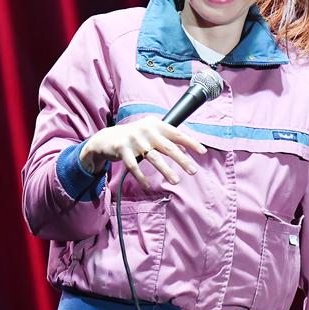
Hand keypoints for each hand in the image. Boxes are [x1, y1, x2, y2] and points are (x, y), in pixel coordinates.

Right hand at [79, 116, 206, 188]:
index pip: (177, 133)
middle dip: (182, 160)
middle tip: (193, 171)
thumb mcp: (151, 134)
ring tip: (176, 181)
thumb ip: (167, 141)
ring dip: (166, 170)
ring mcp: (133, 139)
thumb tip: (185, 151)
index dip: (191, 142)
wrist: (106, 138)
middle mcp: (145, 129)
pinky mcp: (121, 149)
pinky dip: (141, 177)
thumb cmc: (133, 136)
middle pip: (168, 147)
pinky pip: (134, 166)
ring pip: (153, 157)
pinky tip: (148, 185)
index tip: (203, 152)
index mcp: (155, 124)